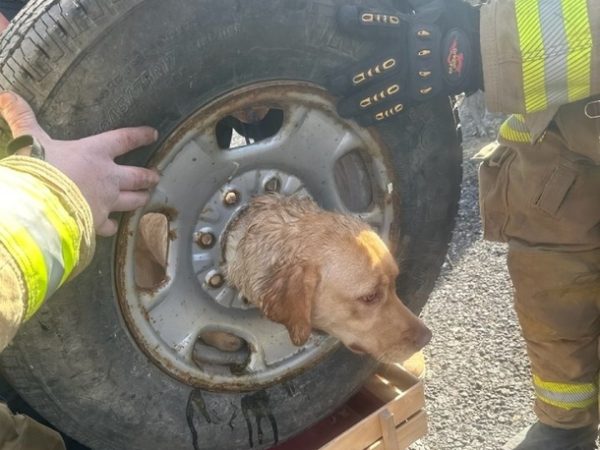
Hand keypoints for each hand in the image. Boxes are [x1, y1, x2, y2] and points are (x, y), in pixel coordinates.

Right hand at [0, 91, 159, 236]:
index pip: (124, 140)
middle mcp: (108, 177)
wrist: (38, 207)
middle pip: (137, 176)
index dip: (140, 136)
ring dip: (140, 199)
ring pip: (132, 201)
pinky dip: (113, 226)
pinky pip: (110, 225)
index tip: (153, 134)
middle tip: (156, 176)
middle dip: (149, 176)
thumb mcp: (29, 140)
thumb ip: (22, 118)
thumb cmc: (38, 169)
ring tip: (147, 197)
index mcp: (95, 152)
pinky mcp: (98, 222)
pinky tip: (113, 228)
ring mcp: (106, 202)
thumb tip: (6, 94)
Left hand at [330, 0, 480, 125]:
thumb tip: (387, 0)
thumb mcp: (433, 4)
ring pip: (381, 92)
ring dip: (359, 102)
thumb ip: (407, 3)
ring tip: (342, 109)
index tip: (342, 16)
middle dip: (351, 76)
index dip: (362, 20)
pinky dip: (379, 115)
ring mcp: (413, 77)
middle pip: (375, 66)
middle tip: (332, 83)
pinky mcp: (419, 94)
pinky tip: (362, 120)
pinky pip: (396, 106)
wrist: (480, 50)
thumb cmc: (455, 22)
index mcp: (411, 29)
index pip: (383, 23)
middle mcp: (408, 55)